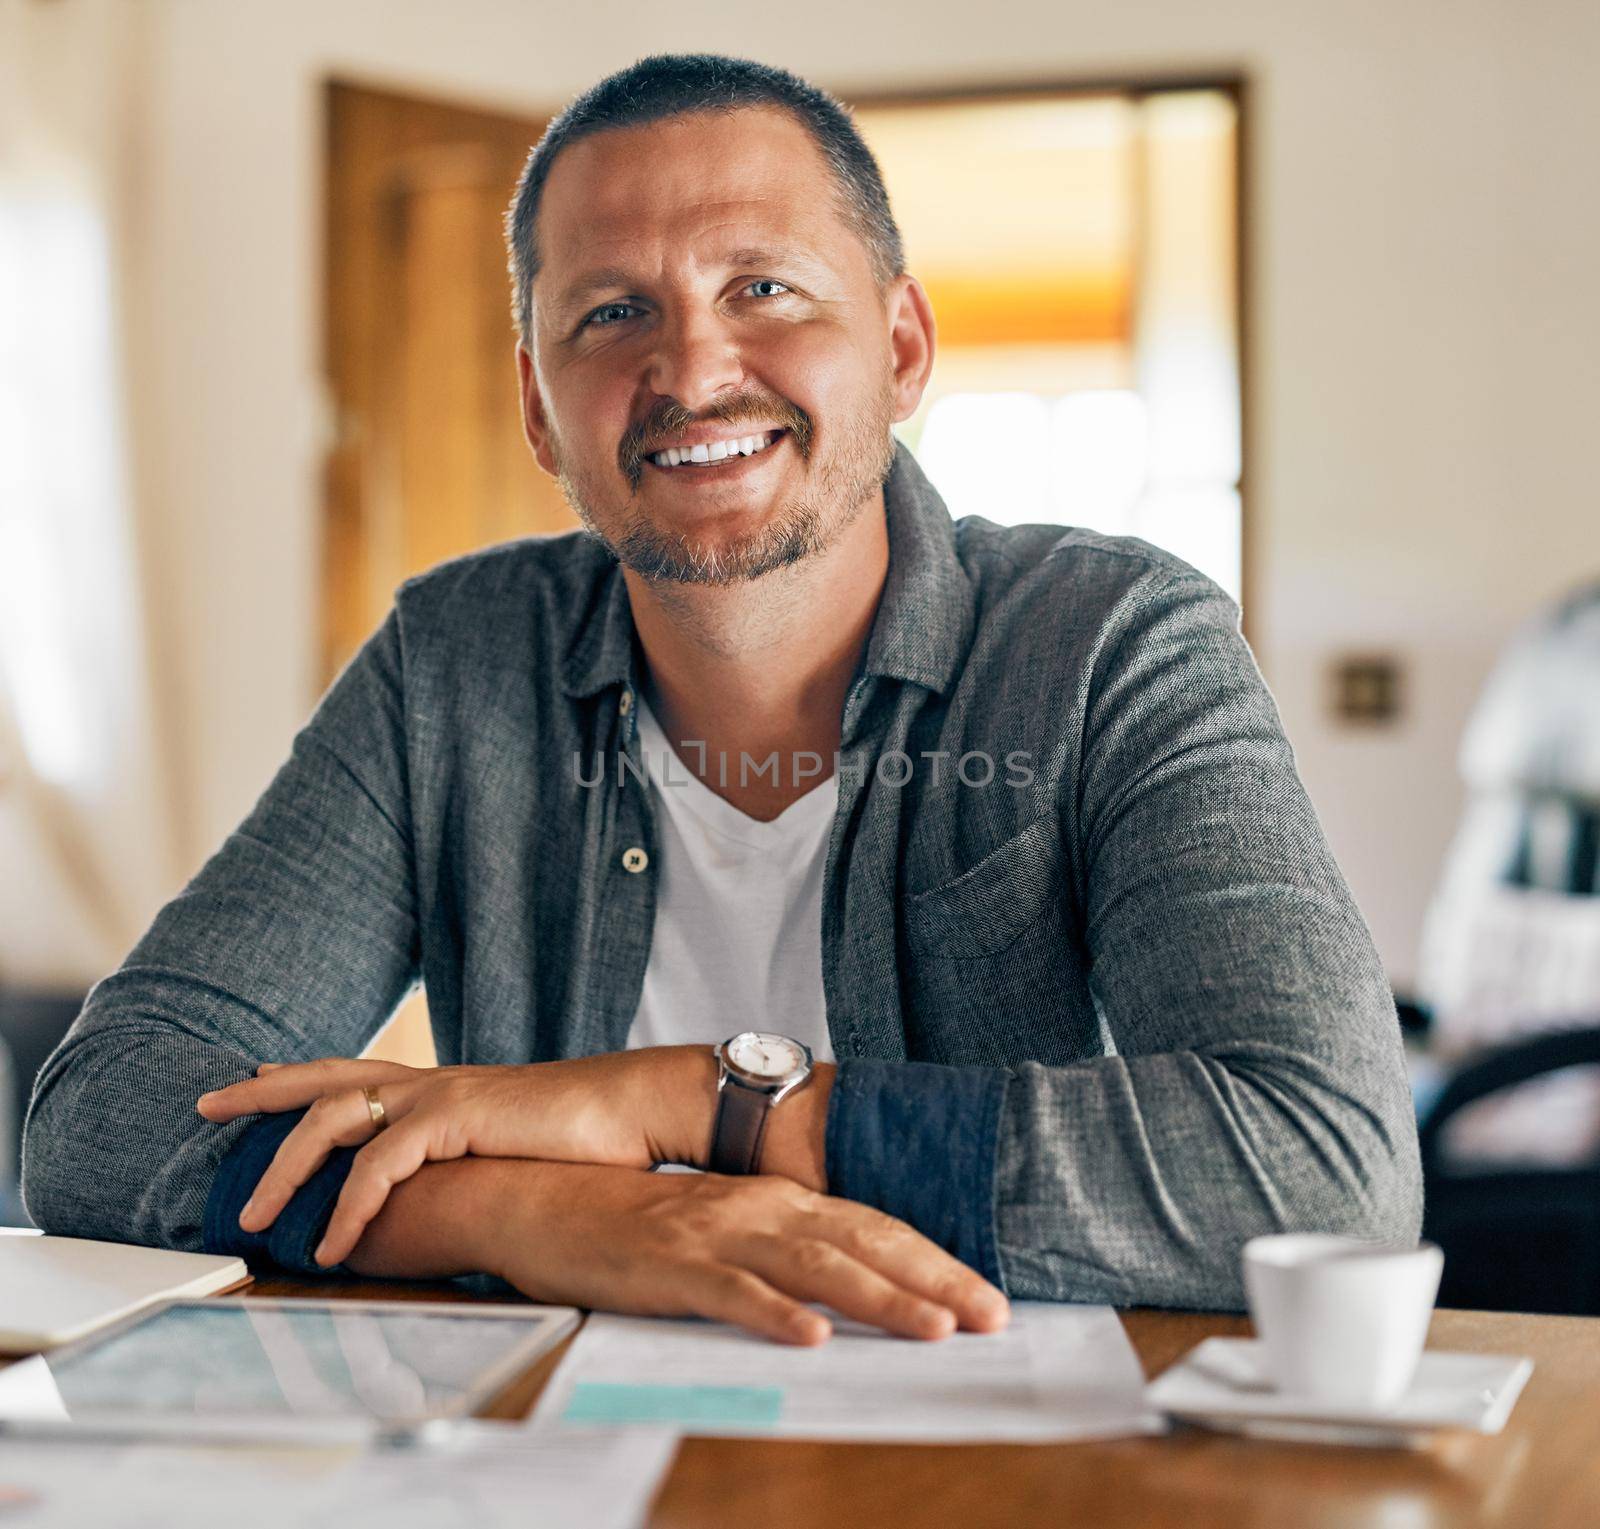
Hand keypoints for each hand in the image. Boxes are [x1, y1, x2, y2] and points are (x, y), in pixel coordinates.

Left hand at [196, 1049, 725, 1263]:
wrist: (635, 1108)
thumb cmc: (585, 1134)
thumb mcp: (510, 1144)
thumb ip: (469, 1159)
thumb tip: (449, 1192)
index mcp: (441, 1084)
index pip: (353, 1069)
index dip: (297, 1073)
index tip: (252, 1077)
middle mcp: (430, 1080)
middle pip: (323, 1078)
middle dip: (259, 1092)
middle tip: (205, 1103)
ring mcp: (439, 1093)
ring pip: (332, 1119)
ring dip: (285, 1170)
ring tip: (252, 1218)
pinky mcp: (454, 1118)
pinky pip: (379, 1166)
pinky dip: (347, 1207)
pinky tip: (329, 1245)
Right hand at [428, 1157, 1009, 1345]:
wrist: (541, 1195)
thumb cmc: (637, 1222)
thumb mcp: (722, 1230)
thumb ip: (781, 1251)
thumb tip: (849, 1290)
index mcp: (776, 1200)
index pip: (874, 1228)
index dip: (935, 1260)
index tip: (988, 1297)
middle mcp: (758, 1208)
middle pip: (863, 1241)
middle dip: (935, 1279)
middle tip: (994, 1317)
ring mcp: (715, 1233)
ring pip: (813, 1264)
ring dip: (879, 1296)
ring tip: (934, 1329)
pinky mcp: (669, 1264)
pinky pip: (731, 1291)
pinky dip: (776, 1313)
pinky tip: (814, 1336)